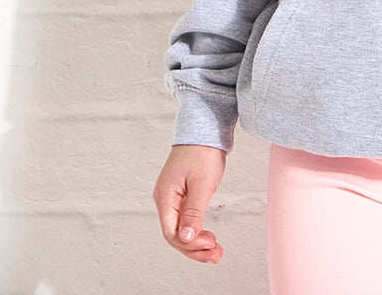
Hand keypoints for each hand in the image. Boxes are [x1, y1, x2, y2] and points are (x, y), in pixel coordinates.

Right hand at [153, 144, 226, 262]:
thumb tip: (186, 238)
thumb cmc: (202, 150)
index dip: (190, 245)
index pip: (171, 233)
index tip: (209, 246)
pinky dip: (197, 230)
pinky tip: (208, 237)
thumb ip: (193, 212)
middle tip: (216, 254)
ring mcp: (173, 197)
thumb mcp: (202, 183)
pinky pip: (186, 219)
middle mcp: (165, 199)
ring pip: (181, 229)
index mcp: (165, 197)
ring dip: (197, 242)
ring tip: (215, 251)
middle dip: (195, 248)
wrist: (205, 128)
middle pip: (175, 235)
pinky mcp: (182, 194)